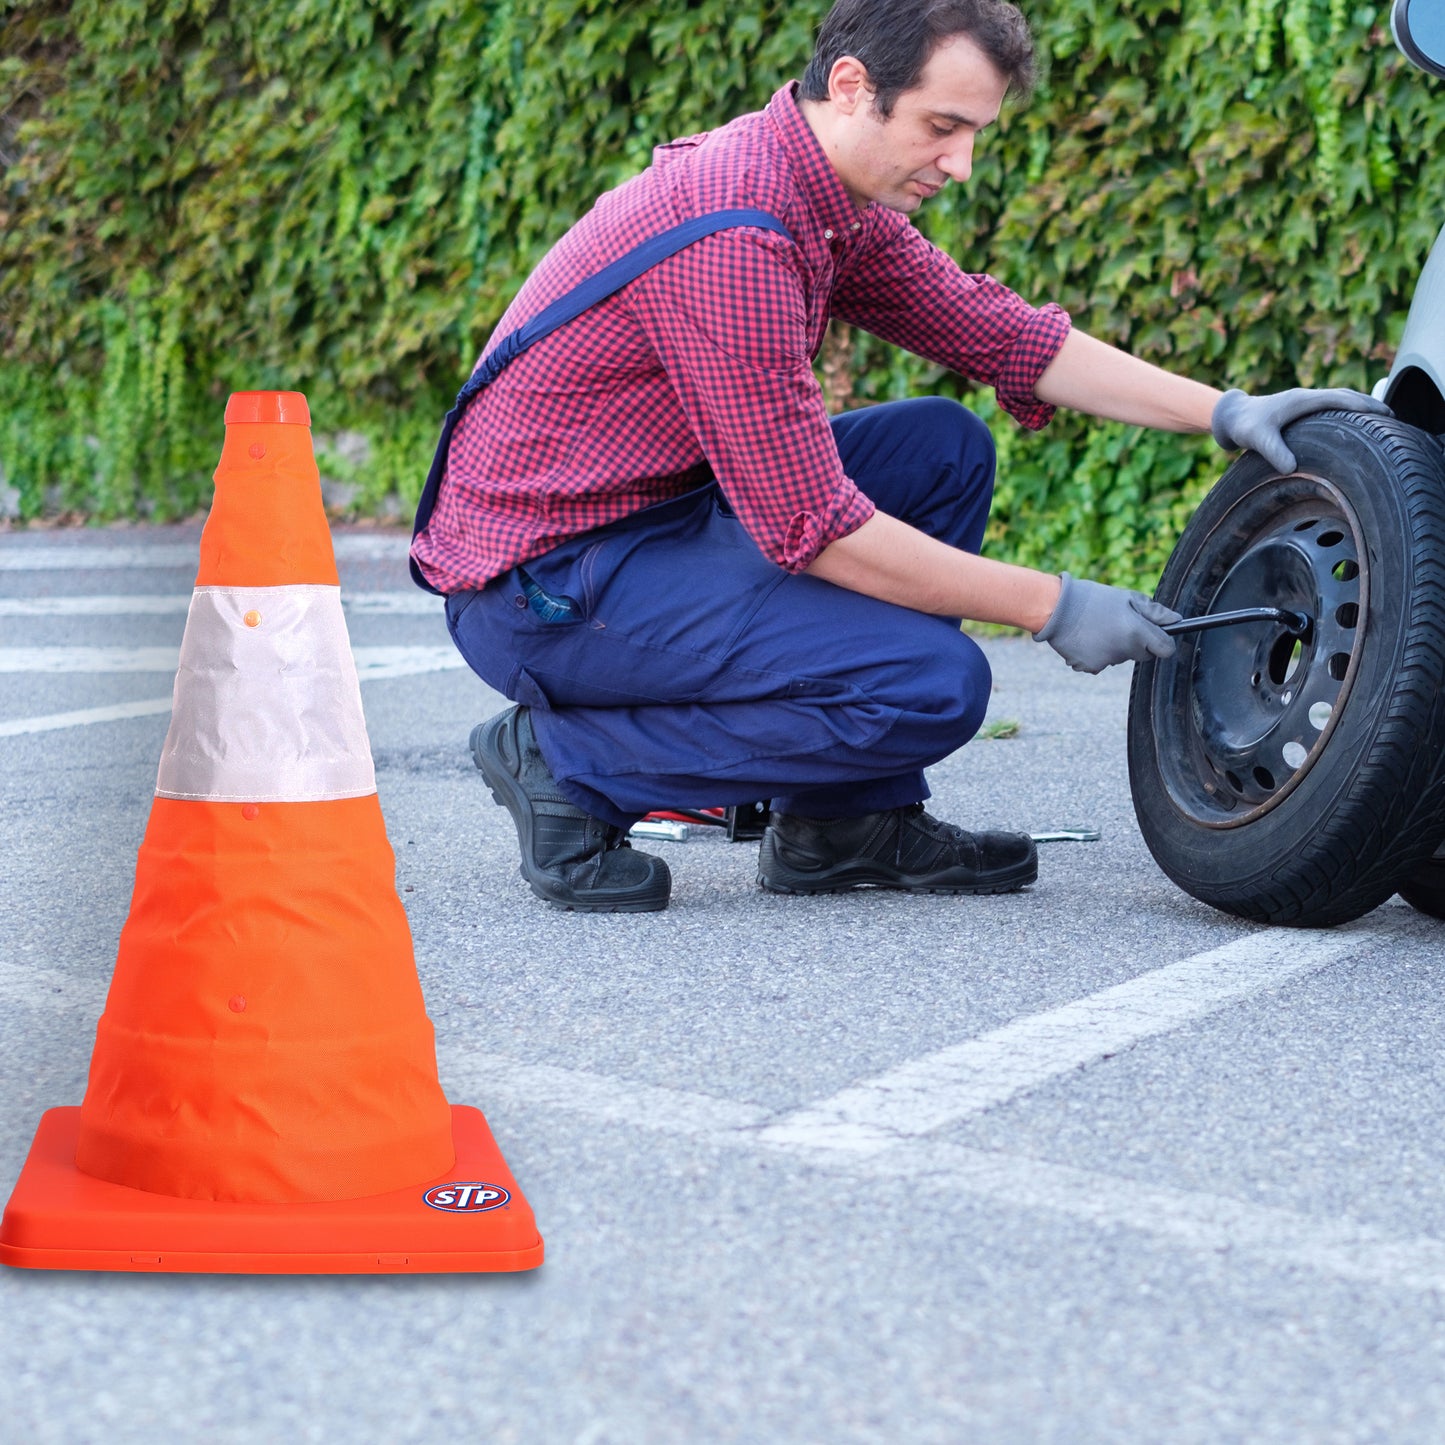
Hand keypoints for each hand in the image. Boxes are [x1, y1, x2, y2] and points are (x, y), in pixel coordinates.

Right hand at [1032, 573, 1179, 673]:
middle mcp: (1125, 650)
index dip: (1163, 642)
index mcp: (1137, 631)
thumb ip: (1154, 611)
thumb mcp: (1126, 598)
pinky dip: (1096, 655)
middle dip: (1137, 643)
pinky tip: (1086, 639)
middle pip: (1143, 655)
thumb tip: (1176, 620)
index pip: (1166, 649)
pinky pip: (1101, 664)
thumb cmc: (1093, 599)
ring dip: (1115, 648)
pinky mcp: (1090, 667)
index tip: (1156, 636)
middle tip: (1119, 625)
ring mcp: (1107, 661)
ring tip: (1098, 629)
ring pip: (1120, 658)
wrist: (1056, 609)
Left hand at [1210, 387, 1391, 472]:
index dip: (1361, 405)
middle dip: (1369, 404)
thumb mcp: (1257, 439)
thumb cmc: (1245, 426)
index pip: (1339, 399)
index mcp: (1302, 400)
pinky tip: (1356, 423)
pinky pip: (1332, 406)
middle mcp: (1307, 397)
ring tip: (1382, 418)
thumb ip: (1272, 452)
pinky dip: (1347, 410)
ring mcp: (1306, 401)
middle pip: (1346, 396)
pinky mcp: (1303, 408)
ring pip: (1340, 400)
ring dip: (1360, 406)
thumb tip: (1290, 468)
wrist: (1233, 416)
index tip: (1382, 413)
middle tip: (1391, 416)